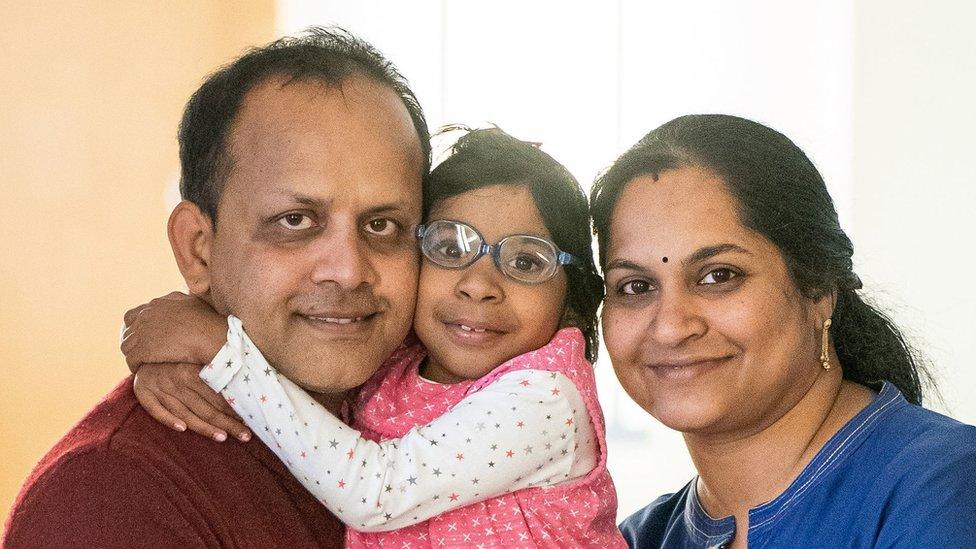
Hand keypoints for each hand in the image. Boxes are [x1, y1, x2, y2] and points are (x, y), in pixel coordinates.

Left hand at [121, 291, 225, 373]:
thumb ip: (179, 301)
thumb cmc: (207, 321)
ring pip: (126, 346)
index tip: (143, 338)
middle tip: (140, 352)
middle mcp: (145, 316)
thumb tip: (176, 301)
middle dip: (132, 342)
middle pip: (127, 331)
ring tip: (141, 363)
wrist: (209, 336)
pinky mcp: (143, 349)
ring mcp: (142, 332)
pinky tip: (141, 370)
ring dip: (133, 354)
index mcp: (156, 304)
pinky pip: (131, 360)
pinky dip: (135, 366)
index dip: (135, 328)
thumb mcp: (192, 302)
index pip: (132, 316)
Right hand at [133, 363, 250, 441]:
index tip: (250, 420)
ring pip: (185, 413)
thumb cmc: (178, 355)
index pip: (217, 395)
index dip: (234, 409)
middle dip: (227, 423)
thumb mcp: (196, 357)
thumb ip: (215, 370)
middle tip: (246, 435)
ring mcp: (160, 388)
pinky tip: (183, 429)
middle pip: (206, 407)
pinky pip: (156, 410)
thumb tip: (245, 380)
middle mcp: (177, 380)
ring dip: (204, 427)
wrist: (144, 348)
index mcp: (193, 370)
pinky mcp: (144, 393)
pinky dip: (169, 419)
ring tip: (223, 437)